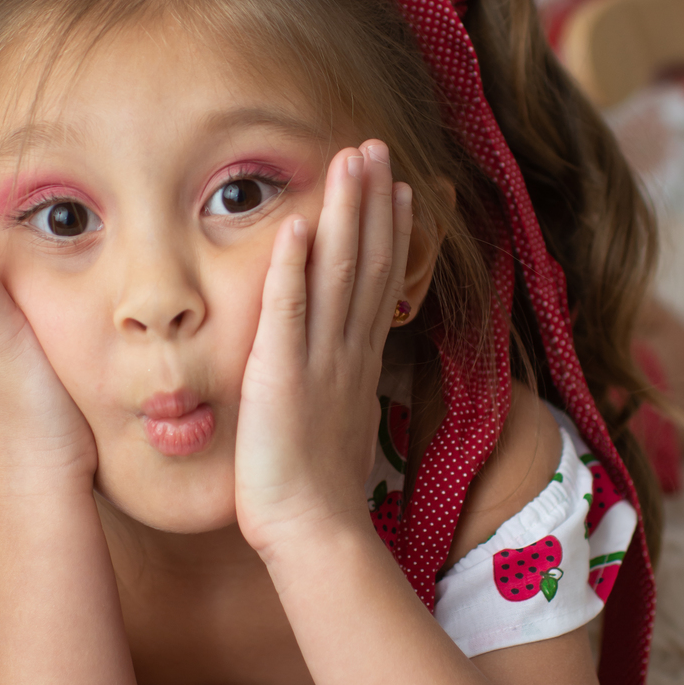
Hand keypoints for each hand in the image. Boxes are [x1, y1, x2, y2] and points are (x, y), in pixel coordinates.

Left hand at [234, 141, 413, 564]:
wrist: (313, 536)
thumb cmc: (318, 495)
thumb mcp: (339, 427)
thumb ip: (342, 390)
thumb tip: (347, 375)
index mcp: (358, 362)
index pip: (378, 283)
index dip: (390, 232)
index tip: (401, 188)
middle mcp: (346, 352)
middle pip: (365, 262)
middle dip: (372, 201)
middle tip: (377, 148)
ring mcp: (319, 361)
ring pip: (337, 272)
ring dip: (344, 214)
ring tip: (350, 161)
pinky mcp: (282, 376)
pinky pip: (288, 312)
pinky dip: (293, 267)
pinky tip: (297, 224)